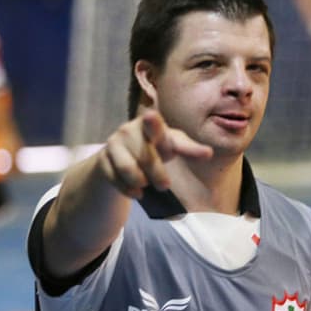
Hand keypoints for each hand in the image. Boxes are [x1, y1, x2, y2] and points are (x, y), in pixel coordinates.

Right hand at [98, 110, 212, 198]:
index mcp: (150, 124)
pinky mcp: (102, 160)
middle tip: (165, 185)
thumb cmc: (154, 148)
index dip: (153, 124)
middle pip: (146, 156)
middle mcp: (129, 130)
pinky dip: (129, 190)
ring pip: (128, 170)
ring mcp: (113, 144)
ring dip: (141, 182)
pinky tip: (136, 192)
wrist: (121, 158)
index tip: (151, 117)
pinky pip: (116, 180)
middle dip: (157, 174)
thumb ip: (188, 148)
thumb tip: (208, 153)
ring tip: (146, 185)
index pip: (154, 124)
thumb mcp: (172, 145)